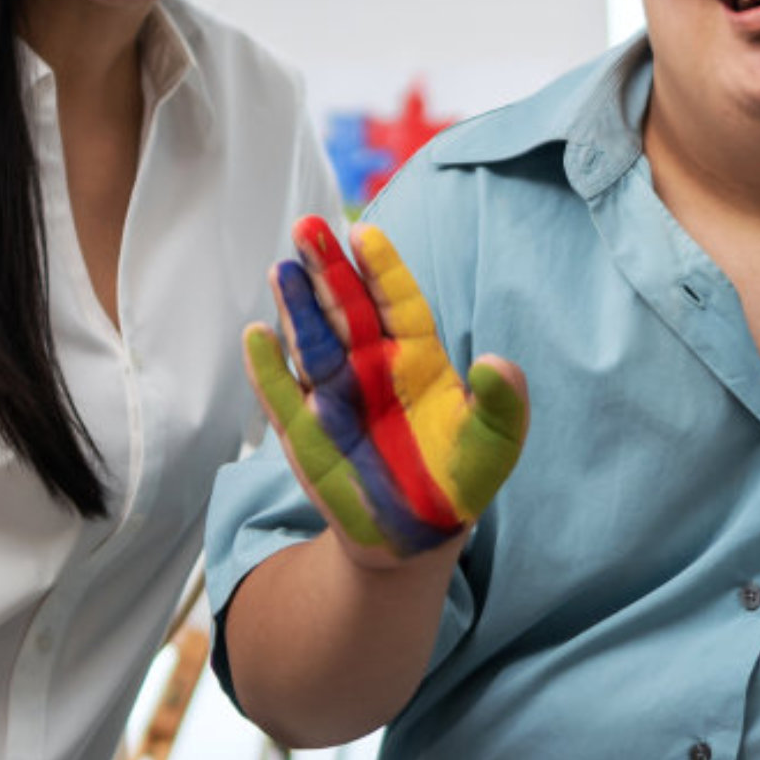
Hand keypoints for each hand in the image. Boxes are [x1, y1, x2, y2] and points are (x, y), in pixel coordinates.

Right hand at [244, 215, 528, 564]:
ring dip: (296, 306)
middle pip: (347, 308)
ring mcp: (336, 396)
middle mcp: (372, 367)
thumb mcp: (497, 441)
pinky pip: (284, 395)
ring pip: (312, 341)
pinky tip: (255, 334)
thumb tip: (496, 362)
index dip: (382, 268)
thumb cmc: (462, 477)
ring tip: (283, 269)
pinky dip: (268, 368)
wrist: (419, 533)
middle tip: (308, 225)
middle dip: (328, 268)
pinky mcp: (306, 433)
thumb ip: (504, 400)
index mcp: (418, 358)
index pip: (398, 301)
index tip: (365, 233)